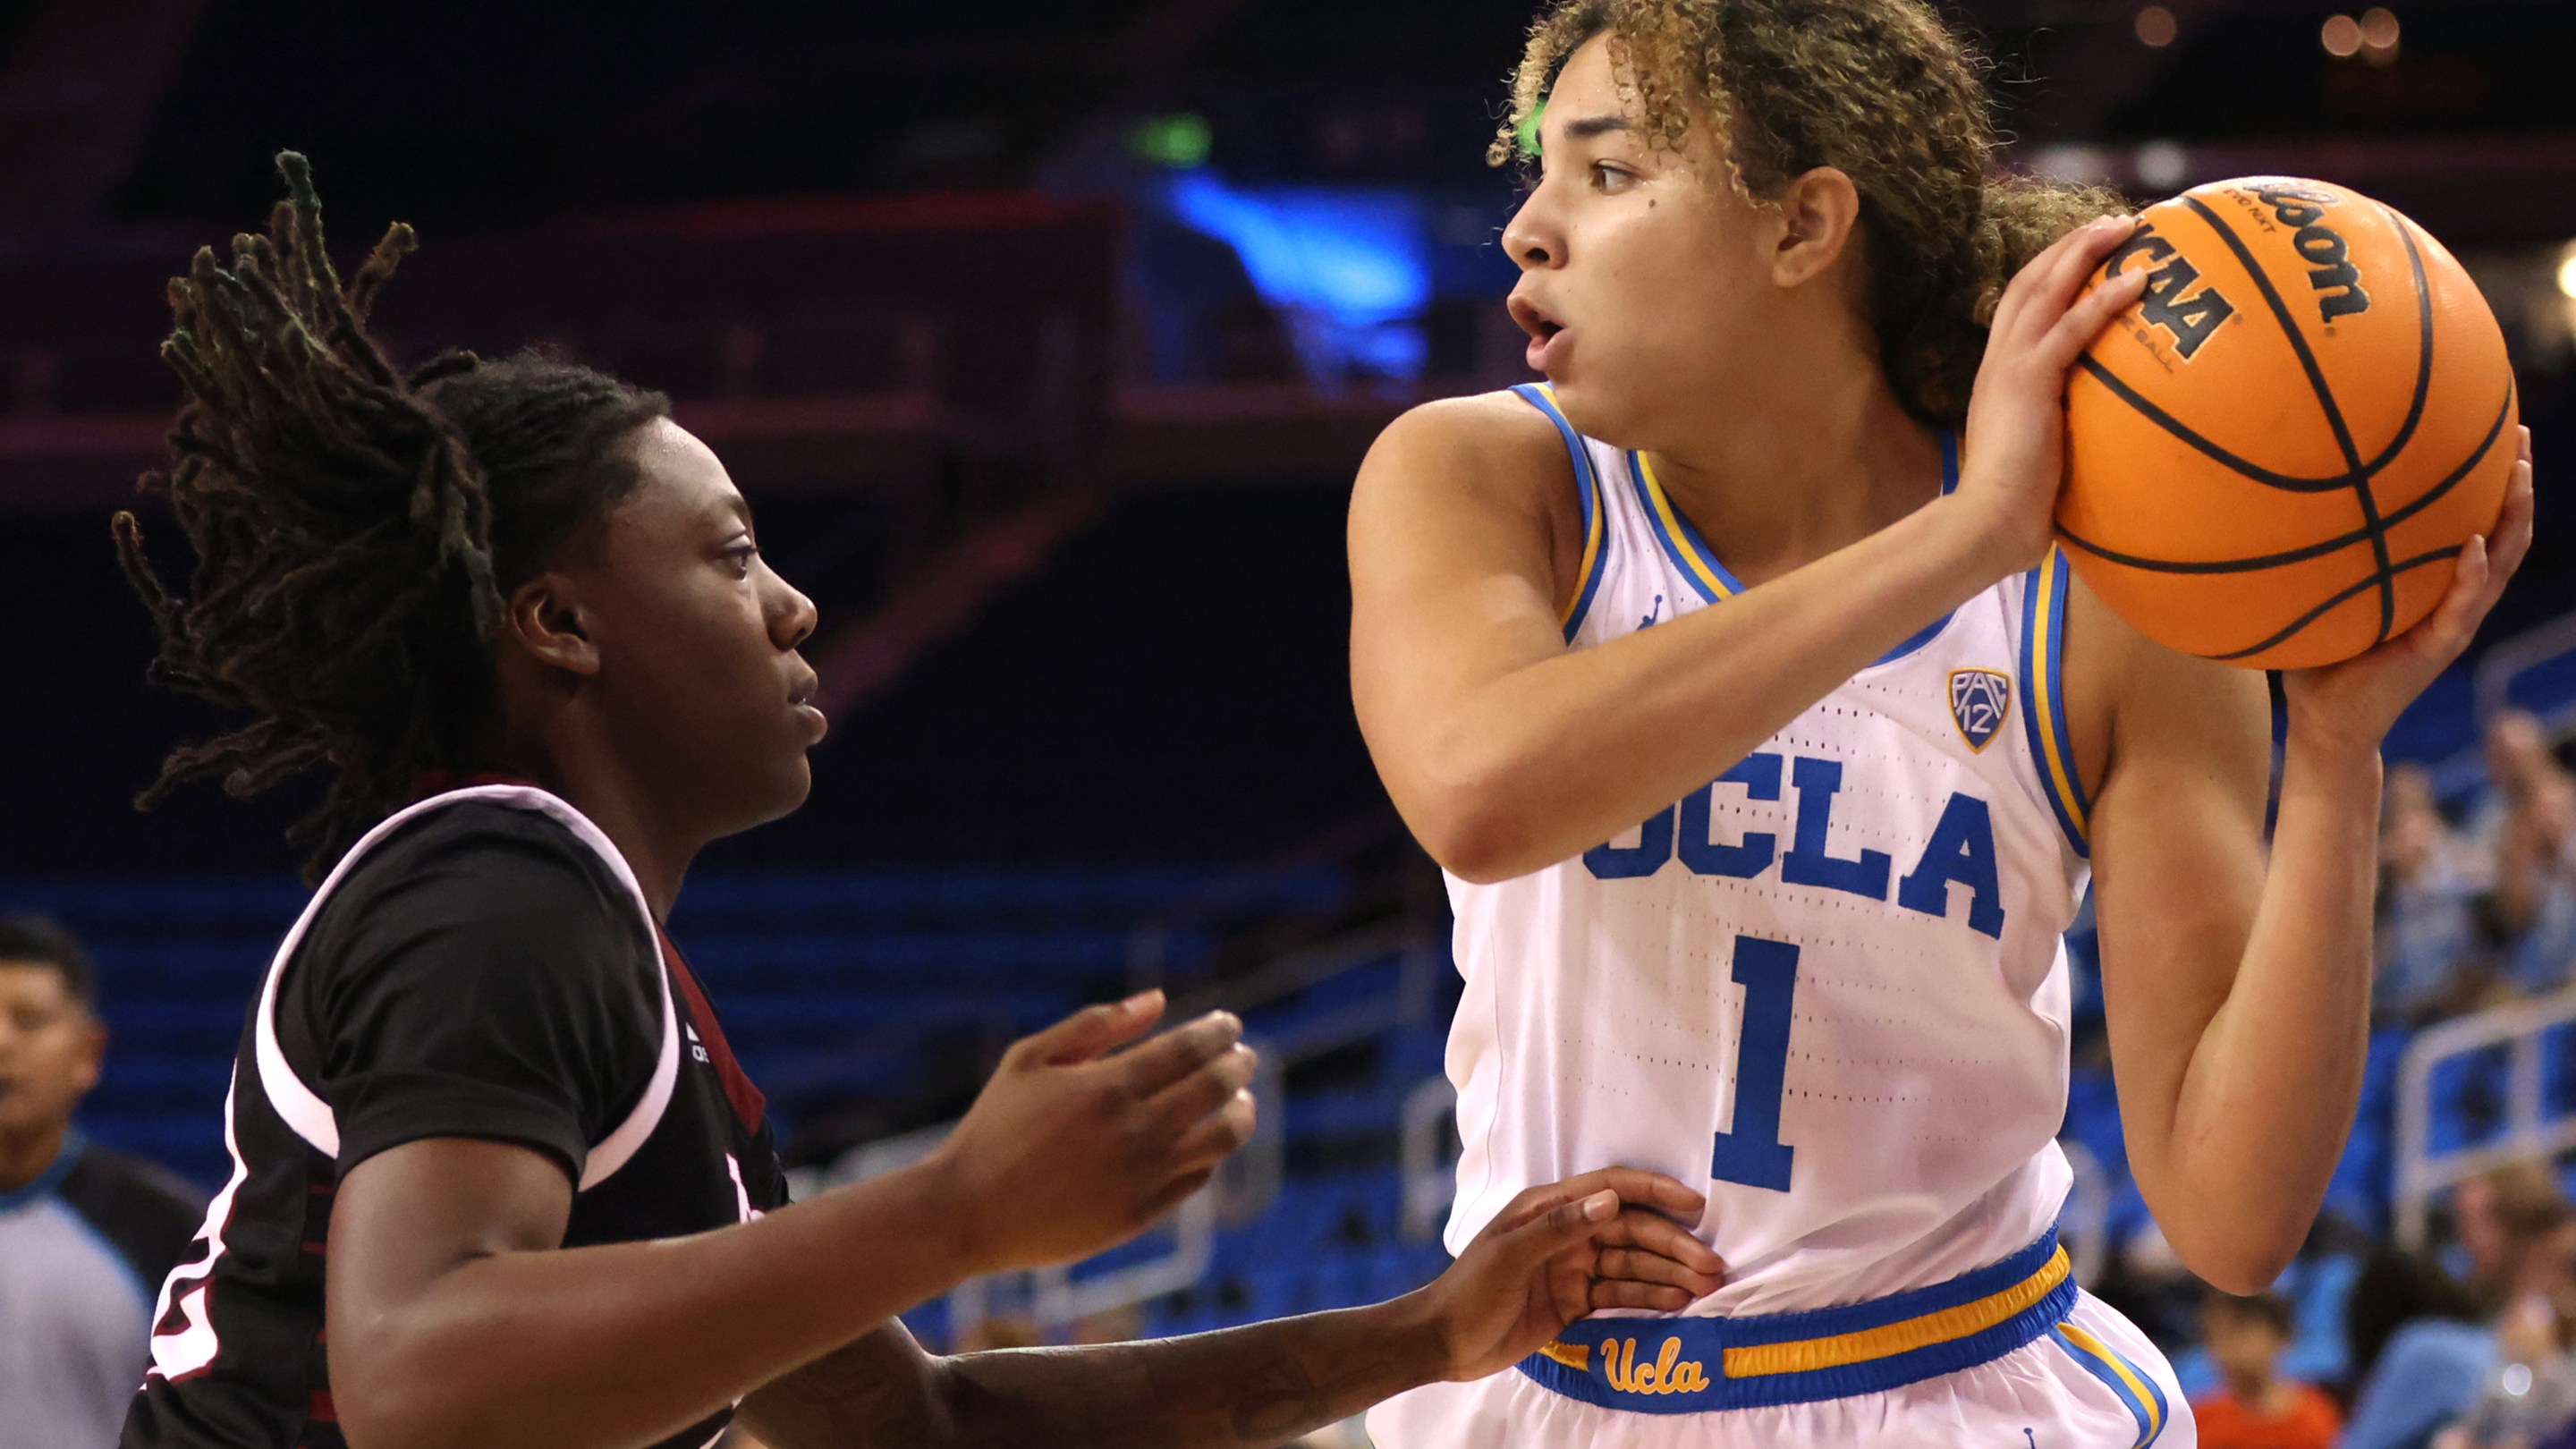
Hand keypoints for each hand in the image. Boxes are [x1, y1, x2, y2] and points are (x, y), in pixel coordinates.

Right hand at [929, 992, 1256, 1273]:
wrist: (968, 1212)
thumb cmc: (995, 1126)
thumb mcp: (1030, 1060)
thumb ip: (1096, 1025)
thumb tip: (1158, 999)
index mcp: (1106, 1086)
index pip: (1189, 1048)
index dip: (1218, 1031)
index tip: (1228, 1024)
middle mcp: (1133, 1131)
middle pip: (1216, 1087)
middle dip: (1239, 1064)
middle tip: (1244, 1056)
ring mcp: (1141, 1177)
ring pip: (1222, 1137)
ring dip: (1242, 1112)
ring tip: (1241, 1100)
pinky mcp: (1141, 1215)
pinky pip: (1196, 1177)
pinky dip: (1211, 1153)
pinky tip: (1205, 1138)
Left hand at [1411, 1168, 1724, 1382]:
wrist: (1444, 1342)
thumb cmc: (1470, 1290)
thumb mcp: (1510, 1255)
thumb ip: (1560, 1227)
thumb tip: (1610, 1200)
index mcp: (1549, 1207)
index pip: (1611, 1189)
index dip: (1655, 1193)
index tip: (1695, 1204)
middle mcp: (1567, 1231)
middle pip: (1631, 1231)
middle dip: (1672, 1245)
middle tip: (1712, 1265)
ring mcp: (1573, 1266)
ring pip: (1631, 1264)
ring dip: (1668, 1272)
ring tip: (1706, 1285)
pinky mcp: (1576, 1300)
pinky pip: (1620, 1293)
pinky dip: (1649, 1296)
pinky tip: (1678, 1300)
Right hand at [1950, 213, 2152, 576]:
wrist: (1988, 518)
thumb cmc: (2015, 500)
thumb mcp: (2039, 447)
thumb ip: (2058, 422)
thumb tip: (2097, 422)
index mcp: (1998, 372)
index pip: (2020, 305)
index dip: (2052, 271)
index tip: (2088, 251)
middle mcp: (1998, 358)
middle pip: (2029, 281)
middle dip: (2069, 246)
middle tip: (2113, 222)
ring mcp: (2010, 365)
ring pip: (2045, 289)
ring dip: (2085, 252)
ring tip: (2126, 227)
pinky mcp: (2027, 380)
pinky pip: (2071, 327)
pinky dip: (2104, 298)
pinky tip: (2138, 278)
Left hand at [2283, 428, 2534, 754]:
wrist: (2323, 721)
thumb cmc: (2317, 656)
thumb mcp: (2321, 594)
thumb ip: (2314, 554)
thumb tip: (2267, 498)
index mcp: (2434, 582)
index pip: (2473, 521)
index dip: (2488, 479)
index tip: (2491, 428)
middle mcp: (2453, 597)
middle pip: (2501, 531)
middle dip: (2515, 482)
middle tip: (2518, 432)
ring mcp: (2452, 622)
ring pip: (2499, 563)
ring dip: (2512, 518)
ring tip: (2519, 472)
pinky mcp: (2438, 647)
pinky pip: (2462, 606)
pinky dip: (2470, 574)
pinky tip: (2471, 545)